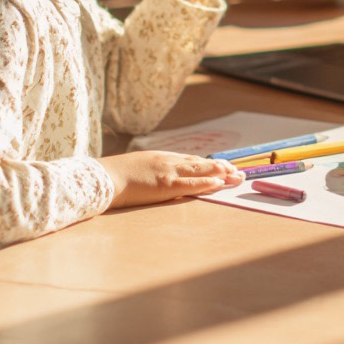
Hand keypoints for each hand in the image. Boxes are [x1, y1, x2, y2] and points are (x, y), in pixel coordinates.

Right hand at [101, 150, 242, 207]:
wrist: (105, 177)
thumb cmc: (117, 176)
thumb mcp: (138, 167)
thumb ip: (152, 169)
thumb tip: (157, 178)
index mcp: (162, 158)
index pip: (191, 160)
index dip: (209, 164)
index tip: (224, 166)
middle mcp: (169, 162)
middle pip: (201, 163)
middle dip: (222, 168)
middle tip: (238, 172)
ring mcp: (168, 172)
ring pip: (201, 171)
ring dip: (221, 173)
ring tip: (236, 175)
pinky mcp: (166, 185)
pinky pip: (191, 184)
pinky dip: (207, 182)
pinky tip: (219, 182)